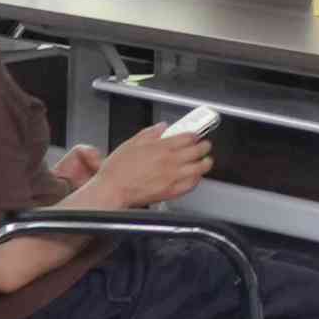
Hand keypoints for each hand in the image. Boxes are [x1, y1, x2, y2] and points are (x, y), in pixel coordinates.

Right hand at [82, 115, 216, 212]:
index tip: (195, 135)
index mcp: (162, 147)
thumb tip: (161, 127)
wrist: (112, 189)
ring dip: (206, 162)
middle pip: (198, 150)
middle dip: (204, 146)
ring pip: (200, 168)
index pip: (188, 137)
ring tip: (206, 160)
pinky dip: (197, 179)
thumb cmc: (118, 169)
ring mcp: (173, 177)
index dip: (195, 134)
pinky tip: (196, 176)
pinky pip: (192, 184)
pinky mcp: (171, 191)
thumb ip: (150, 133)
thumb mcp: (131, 143)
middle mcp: (170, 161)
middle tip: (205, 145)